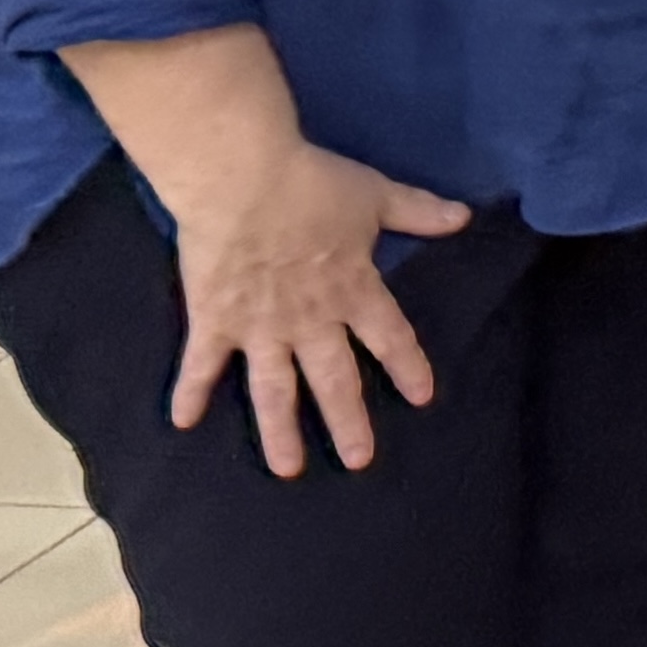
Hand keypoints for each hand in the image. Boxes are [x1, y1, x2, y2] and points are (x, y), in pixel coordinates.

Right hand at [157, 132, 471, 477]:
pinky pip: (202, 365)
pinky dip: (190, 393)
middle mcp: (311, 320)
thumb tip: (464, 217)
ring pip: (274, 391)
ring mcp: (260, 326)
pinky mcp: (214, 320)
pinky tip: (182, 423)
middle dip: (349, 422)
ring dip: (280, 432)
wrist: (242, 178)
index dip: (408, 367)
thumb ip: (420, 211)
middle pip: (335, 380)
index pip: (391, 337)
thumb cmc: (312, 184)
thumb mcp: (376, 195)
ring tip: (289, 469)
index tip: (422, 397)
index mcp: (354, 290)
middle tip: (359, 460)